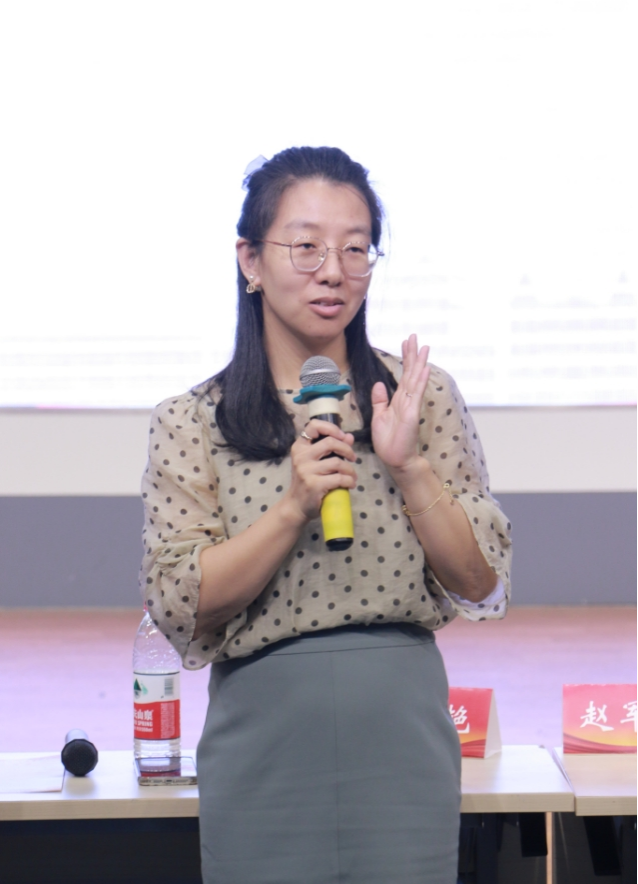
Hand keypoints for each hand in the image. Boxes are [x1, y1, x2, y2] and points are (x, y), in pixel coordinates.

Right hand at [283, 419, 356, 523]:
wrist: (296, 505)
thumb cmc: (307, 481)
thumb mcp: (315, 463)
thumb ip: (332, 448)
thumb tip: (350, 436)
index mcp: (300, 447)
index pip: (313, 426)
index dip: (331, 427)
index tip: (342, 436)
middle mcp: (301, 456)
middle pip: (330, 442)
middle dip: (347, 449)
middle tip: (352, 458)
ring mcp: (306, 471)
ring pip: (338, 462)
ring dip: (350, 470)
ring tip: (352, 476)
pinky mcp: (314, 484)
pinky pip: (339, 478)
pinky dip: (349, 481)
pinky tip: (350, 484)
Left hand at [371, 334, 430, 475]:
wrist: (395, 458)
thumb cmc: (388, 441)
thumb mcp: (379, 416)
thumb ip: (380, 400)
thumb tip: (379, 384)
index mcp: (398, 400)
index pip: (403, 375)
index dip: (404, 358)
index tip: (406, 343)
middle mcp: (406, 400)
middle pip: (410, 373)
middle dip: (412, 354)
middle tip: (414, 336)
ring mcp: (411, 406)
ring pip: (415, 380)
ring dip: (419, 363)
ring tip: (424, 347)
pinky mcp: (412, 414)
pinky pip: (415, 395)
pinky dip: (419, 381)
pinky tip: (423, 369)